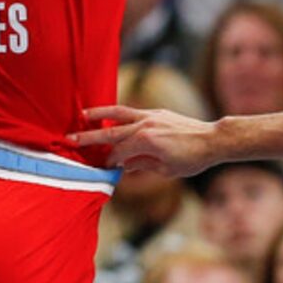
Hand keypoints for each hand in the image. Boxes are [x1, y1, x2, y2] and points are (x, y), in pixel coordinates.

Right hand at [70, 106, 220, 176]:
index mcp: (146, 142)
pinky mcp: (156, 113)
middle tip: (69, 139)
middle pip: (110, 132)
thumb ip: (142, 165)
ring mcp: (150, 116)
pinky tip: (110, 116)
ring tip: (82, 115)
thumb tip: (124, 165)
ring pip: (118, 113)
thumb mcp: (166, 170)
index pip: (118, 153)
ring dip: (99, 115)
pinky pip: (131, 112)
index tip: (99, 168)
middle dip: (89, 137)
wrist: (213, 139)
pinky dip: (118, 113)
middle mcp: (145, 125)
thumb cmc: (192, 159)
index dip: (108, 162)